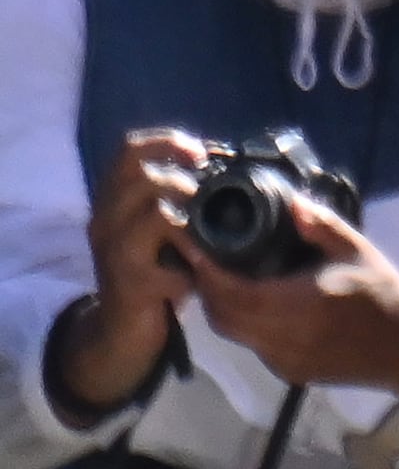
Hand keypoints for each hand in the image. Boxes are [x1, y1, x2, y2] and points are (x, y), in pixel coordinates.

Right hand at [56, 131, 205, 416]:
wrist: (123, 326)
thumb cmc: (153, 269)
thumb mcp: (159, 227)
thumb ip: (178, 198)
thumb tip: (224, 166)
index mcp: (113, 200)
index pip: (128, 150)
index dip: (167, 142)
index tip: (202, 153)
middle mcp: (105, 220)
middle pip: (142, 176)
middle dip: (185, 181)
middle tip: (204, 198)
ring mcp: (114, 252)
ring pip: (156, 214)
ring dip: (192, 219)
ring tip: (203, 236)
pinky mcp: (130, 283)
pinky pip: (170, 264)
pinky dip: (194, 268)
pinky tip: (198, 278)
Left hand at [181, 189, 398, 403]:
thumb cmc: (385, 294)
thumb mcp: (358, 251)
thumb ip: (322, 226)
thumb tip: (290, 202)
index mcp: (303, 304)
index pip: (233, 291)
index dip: (206, 270)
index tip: (192, 246)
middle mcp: (287, 336)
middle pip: (221, 316)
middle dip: (204, 288)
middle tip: (199, 259)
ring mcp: (285, 359)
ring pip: (232, 333)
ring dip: (220, 306)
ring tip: (219, 278)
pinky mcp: (288, 372)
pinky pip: (251, 345)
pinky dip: (243, 323)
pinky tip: (253, 304)